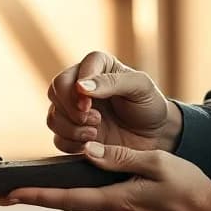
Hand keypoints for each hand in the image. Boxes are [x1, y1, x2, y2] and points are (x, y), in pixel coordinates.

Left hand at [0, 142, 210, 210]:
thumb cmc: (188, 187)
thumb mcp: (155, 162)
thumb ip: (120, 157)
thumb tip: (89, 152)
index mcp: (116, 201)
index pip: (66, 200)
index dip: (35, 197)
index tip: (9, 195)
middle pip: (73, 200)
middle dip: (47, 192)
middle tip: (15, 187)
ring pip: (91, 198)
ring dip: (81, 186)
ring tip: (74, 168)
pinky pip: (106, 201)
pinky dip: (99, 188)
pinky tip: (108, 174)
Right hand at [46, 51, 179, 153]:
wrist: (156, 136)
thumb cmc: (149, 105)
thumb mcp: (140, 87)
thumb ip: (112, 82)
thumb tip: (80, 86)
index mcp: (96, 66)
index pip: (69, 74)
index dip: (74, 91)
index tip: (89, 104)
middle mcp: (80, 86)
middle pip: (55, 92)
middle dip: (71, 110)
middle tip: (95, 120)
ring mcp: (74, 111)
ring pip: (53, 117)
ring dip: (71, 128)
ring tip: (95, 133)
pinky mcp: (74, 134)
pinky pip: (58, 139)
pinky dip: (72, 143)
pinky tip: (92, 143)